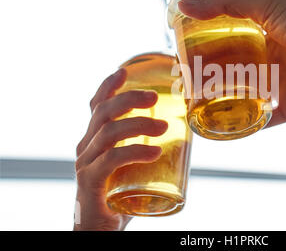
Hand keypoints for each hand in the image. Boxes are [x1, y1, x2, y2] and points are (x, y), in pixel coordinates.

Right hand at [73, 68, 167, 230]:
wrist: (100, 229)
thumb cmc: (121, 195)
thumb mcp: (133, 166)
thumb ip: (148, 148)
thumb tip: (185, 133)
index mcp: (95, 139)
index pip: (96, 106)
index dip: (108, 86)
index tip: (125, 71)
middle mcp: (86, 147)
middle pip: (103, 113)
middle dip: (129, 99)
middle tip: (154, 97)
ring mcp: (86, 164)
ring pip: (108, 133)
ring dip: (138, 125)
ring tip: (164, 127)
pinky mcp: (90, 182)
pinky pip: (110, 160)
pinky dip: (134, 152)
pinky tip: (154, 151)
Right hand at [178, 0, 285, 125]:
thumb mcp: (267, 4)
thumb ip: (226, 1)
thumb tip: (183, 7)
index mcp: (263, 35)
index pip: (224, 41)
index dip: (201, 47)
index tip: (180, 53)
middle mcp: (267, 61)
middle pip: (227, 70)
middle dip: (203, 76)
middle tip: (182, 81)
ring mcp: (275, 87)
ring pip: (237, 96)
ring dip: (214, 101)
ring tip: (190, 103)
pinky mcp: (284, 110)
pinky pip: (256, 121)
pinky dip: (236, 126)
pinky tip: (214, 126)